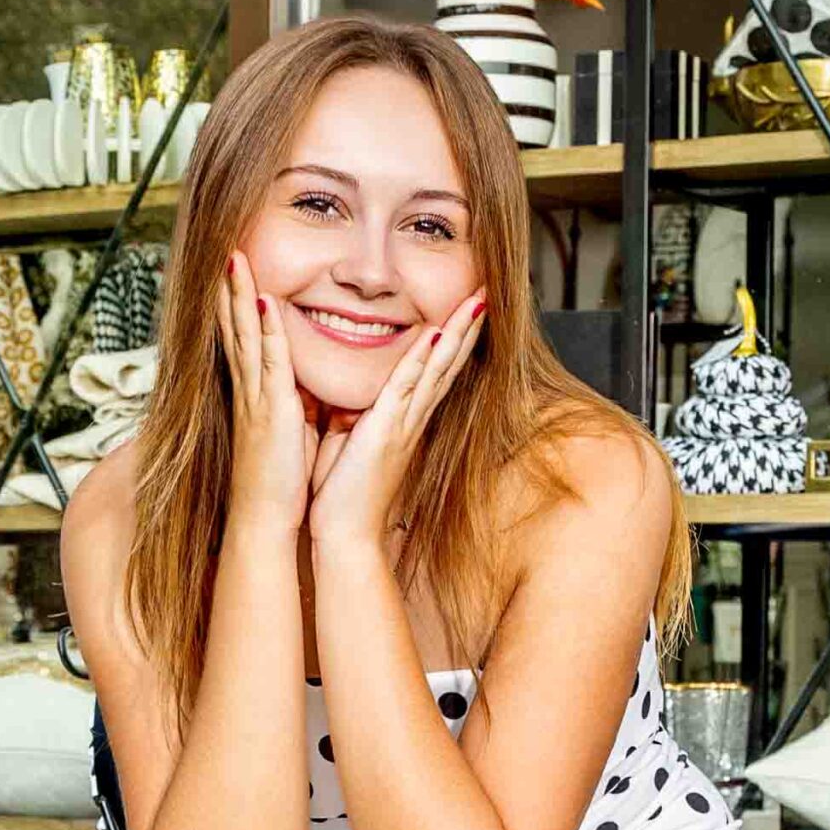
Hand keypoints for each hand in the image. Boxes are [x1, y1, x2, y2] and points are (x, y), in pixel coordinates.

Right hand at [216, 252, 318, 535]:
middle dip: (230, 290)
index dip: (237, 308)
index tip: (236, 276)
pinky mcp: (271, 410)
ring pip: (246, 335)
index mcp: (255, 398)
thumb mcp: (287, 438)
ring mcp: (257, 399)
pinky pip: (268, 360)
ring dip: (239, 295)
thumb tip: (305, 394)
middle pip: (236, 329)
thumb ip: (292, 410)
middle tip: (228, 252)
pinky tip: (262, 299)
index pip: (244, 343)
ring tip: (234, 259)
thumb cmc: (278, 488)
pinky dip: (265, 328)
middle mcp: (249, 393)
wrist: (264, 523)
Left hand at [306, 289, 485, 550]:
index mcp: (403, 423)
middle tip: (485, 294)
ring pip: (437, 369)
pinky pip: (407, 387)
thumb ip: (354, 417)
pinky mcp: (386, 431)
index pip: (433, 374)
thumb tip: (348, 399)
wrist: (345, 535)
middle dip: (466, 328)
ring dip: (457, 333)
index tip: (465, 311)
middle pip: (447, 365)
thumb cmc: (343, 496)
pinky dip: (423, 360)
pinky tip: (437, 333)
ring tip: (476, 301)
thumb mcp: (348, 443)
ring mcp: (403, 425)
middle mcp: (411, 421)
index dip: (451, 341)